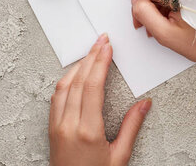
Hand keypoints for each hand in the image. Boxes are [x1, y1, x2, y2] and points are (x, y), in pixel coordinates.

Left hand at [49, 34, 151, 165]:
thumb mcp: (119, 157)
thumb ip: (132, 127)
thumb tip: (145, 104)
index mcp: (87, 131)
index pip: (93, 86)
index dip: (101, 63)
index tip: (108, 47)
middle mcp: (68, 125)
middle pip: (78, 81)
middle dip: (91, 57)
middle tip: (101, 40)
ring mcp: (56, 127)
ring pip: (63, 86)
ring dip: (78, 66)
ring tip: (91, 53)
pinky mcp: (51, 130)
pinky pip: (56, 98)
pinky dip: (67, 80)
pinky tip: (75, 74)